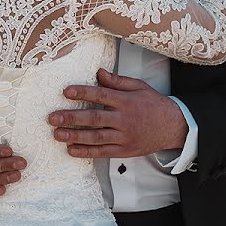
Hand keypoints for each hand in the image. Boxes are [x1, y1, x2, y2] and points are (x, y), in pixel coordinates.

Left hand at [47, 69, 187, 157]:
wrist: (173, 126)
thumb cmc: (154, 104)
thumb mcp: (139, 87)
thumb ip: (118, 81)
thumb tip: (98, 73)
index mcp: (126, 101)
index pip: (101, 95)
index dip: (83, 93)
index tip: (66, 92)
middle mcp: (124, 119)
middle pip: (94, 118)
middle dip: (71, 118)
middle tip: (52, 117)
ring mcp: (124, 137)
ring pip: (96, 137)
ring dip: (74, 136)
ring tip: (57, 134)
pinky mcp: (124, 150)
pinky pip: (102, 152)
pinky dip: (86, 152)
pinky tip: (72, 150)